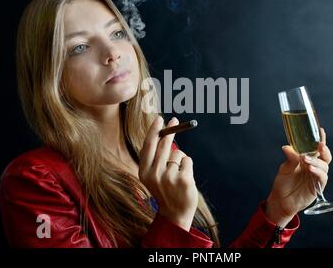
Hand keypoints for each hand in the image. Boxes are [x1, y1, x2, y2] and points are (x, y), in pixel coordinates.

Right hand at [139, 116, 198, 230]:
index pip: (148, 146)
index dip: (153, 131)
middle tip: (174, 121)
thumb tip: (163, 134)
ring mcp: (169, 177)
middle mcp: (154, 174)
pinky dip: (188, 165)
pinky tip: (184, 178)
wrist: (175, 213)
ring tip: (178, 173)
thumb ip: (155, 158)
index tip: (159, 119)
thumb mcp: (153, 176)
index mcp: (144, 172)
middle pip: (163, 144)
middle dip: (169, 130)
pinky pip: (187, 160)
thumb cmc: (165, 190)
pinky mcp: (183, 179)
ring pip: (177, 153)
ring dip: (180, 159)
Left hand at [265, 128, 332, 226]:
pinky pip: (322, 178)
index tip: (320, 130)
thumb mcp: (285, 168)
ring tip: (306, 159)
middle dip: (324, 149)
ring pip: (324, 166)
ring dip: (316, 161)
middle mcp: (314, 166)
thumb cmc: (283, 183)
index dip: (320, 139)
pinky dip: (318, 172)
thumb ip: (290, 158)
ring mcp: (316, 176)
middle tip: (319, 144)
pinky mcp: (317, 186)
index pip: (316, 148)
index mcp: (306, 159)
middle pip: (325, 156)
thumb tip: (287, 147)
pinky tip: (310, 168)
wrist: (281, 200)